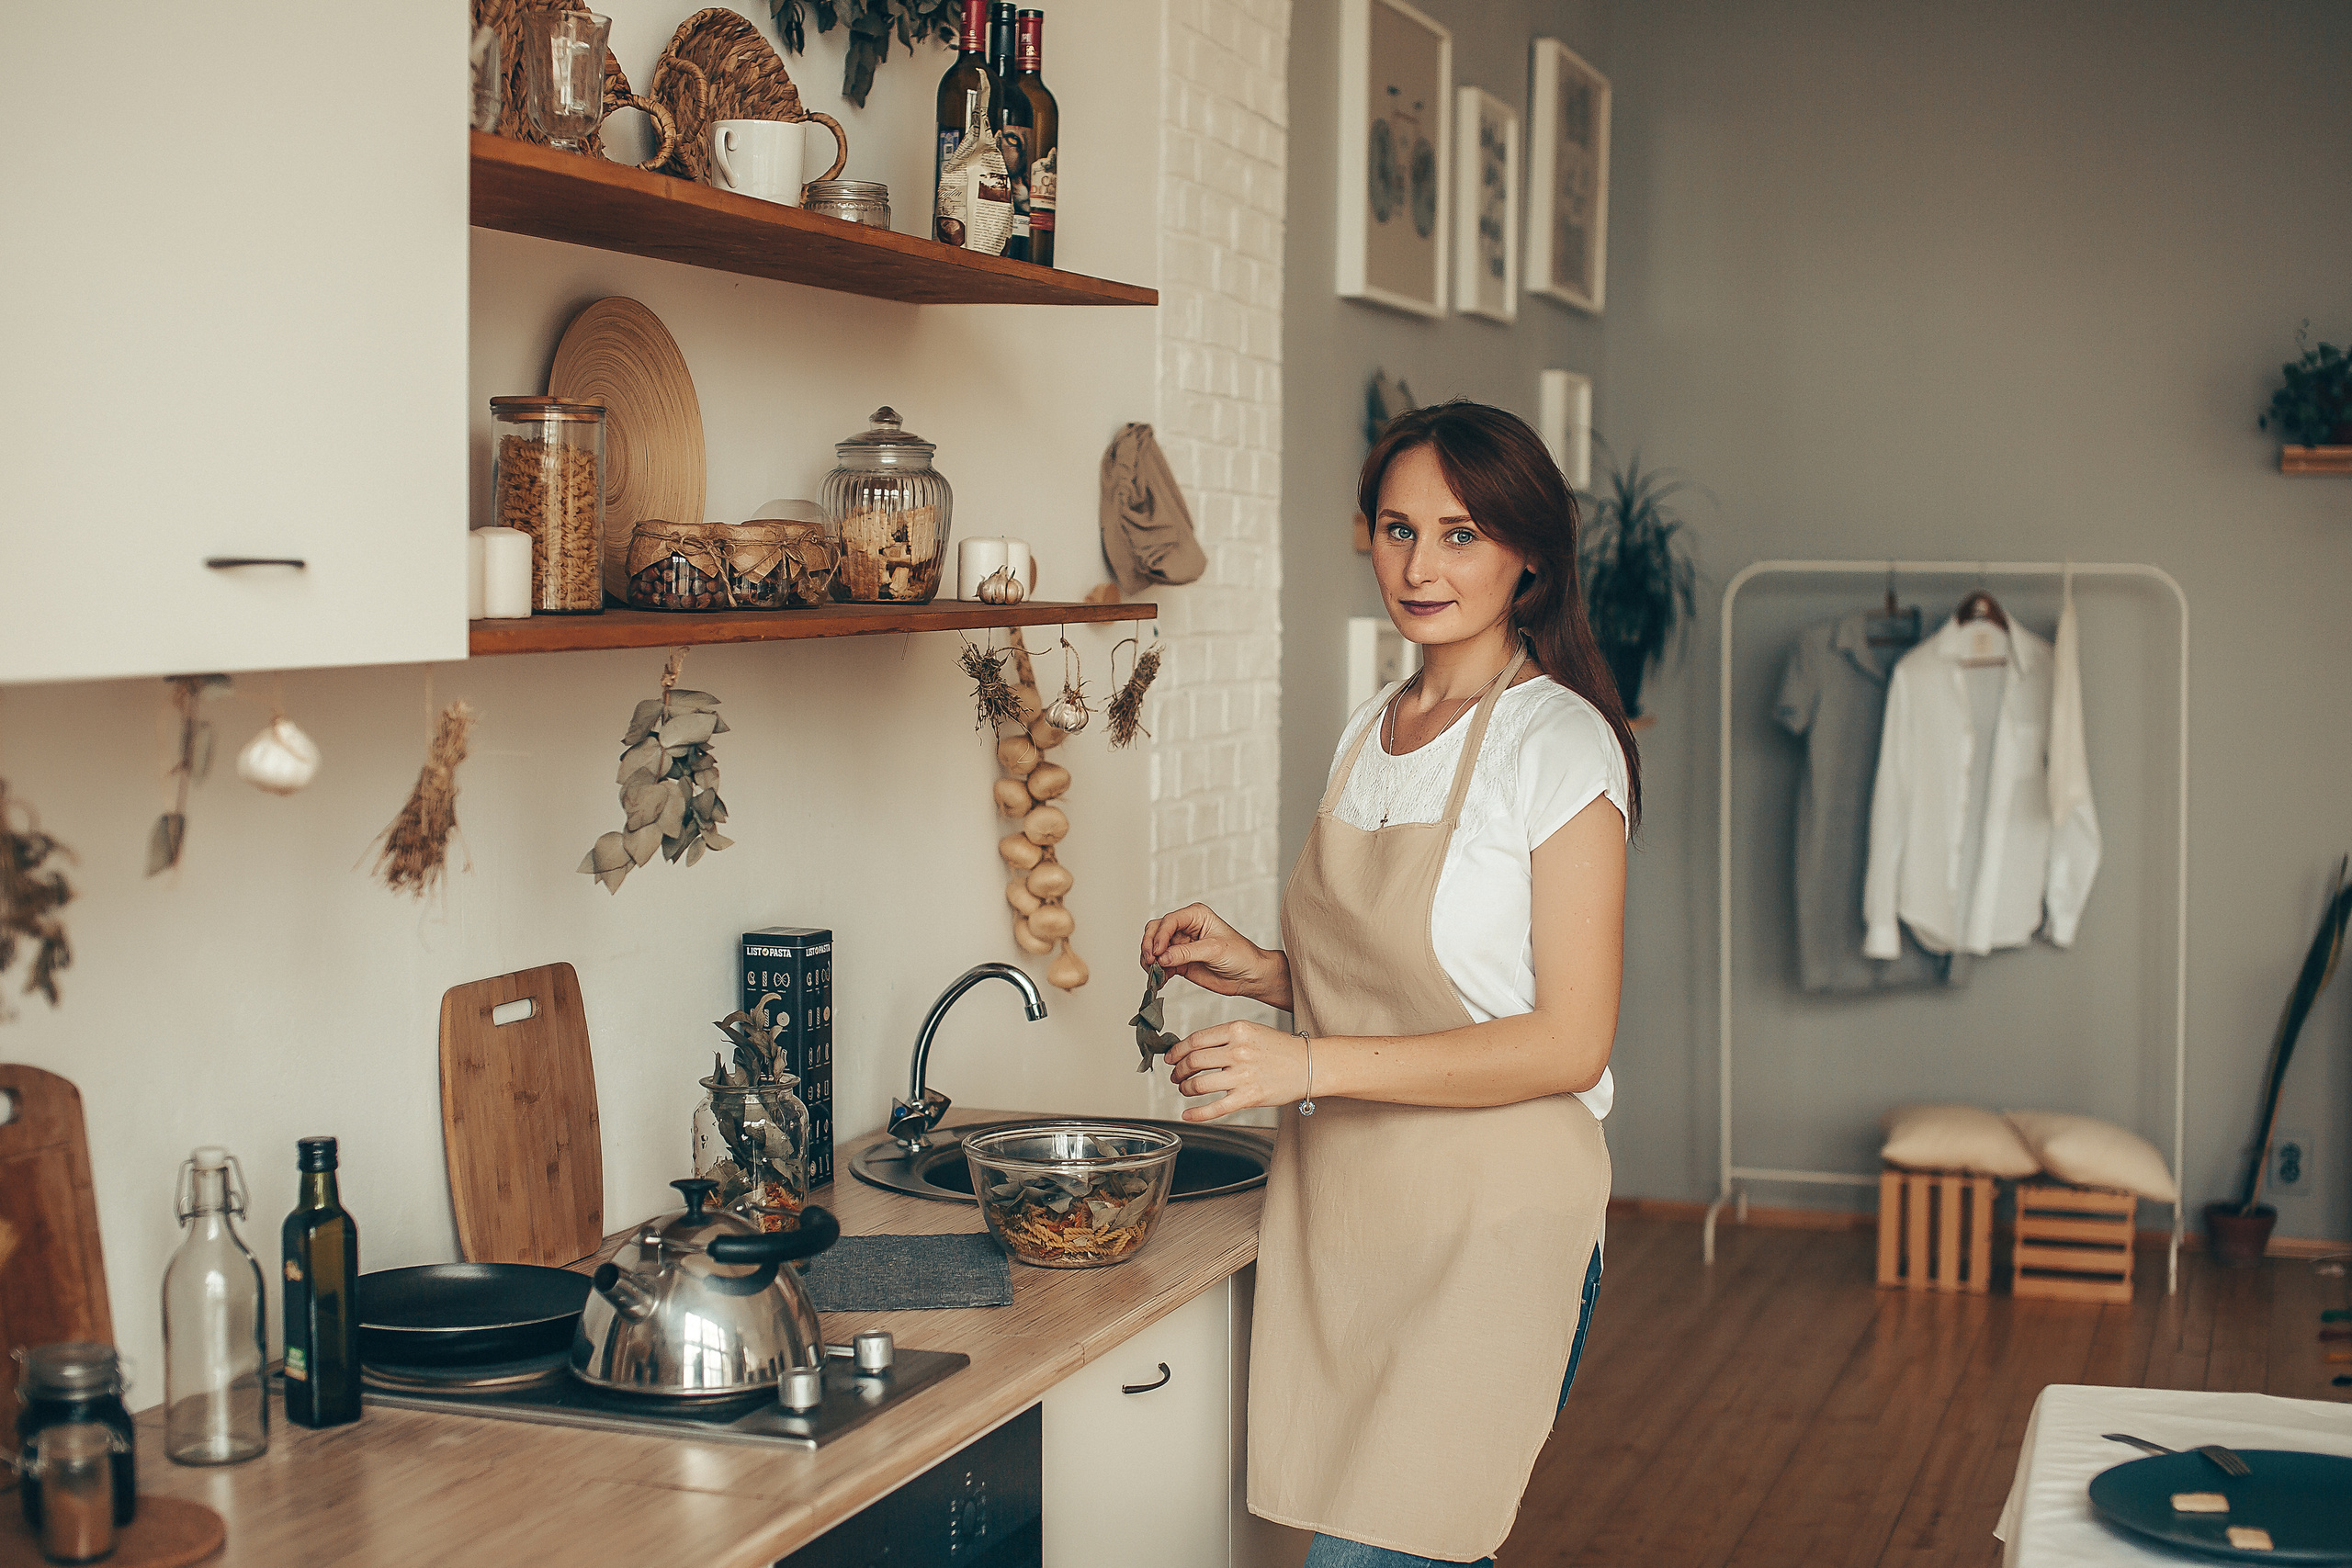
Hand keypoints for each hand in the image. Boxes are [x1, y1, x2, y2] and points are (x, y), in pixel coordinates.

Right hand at [1140, 904, 1287, 1007]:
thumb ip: (1185, 953)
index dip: (1159, 936)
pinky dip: (1156, 973)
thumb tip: (1161, 957)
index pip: (1169, 921)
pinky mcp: (1179, 962)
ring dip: (1150, 960)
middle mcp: (1185, 928)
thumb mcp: (1214, 950)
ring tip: (1154, 973)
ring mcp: (1180, 946)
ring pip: (1154, 948)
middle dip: (1149, 945)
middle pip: (1155, 931)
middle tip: (1150, 961)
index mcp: (1196, 915)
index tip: (1157, 952)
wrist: (1249, 976)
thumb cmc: (1241, 955)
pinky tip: (1159, 980)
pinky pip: (1160, 965)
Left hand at [1163, 1020, 1306, 1122]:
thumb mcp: (1252, 1031)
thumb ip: (1224, 1037)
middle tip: (1176, 1075)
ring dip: (1186, 1089)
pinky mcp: (1249, 1097)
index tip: (1171, 1057)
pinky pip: (1215, 1108)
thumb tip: (1193, 1049)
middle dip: (1178, 1071)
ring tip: (1186, 1089)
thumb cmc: (1281, 1049)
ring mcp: (1243, 1075)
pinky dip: (1197, 1113)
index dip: (1177, 1051)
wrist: (1309, 1065)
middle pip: (1193, 1061)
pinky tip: (1188, 1114)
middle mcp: (1239, 1051)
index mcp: (1238, 1030)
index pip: (1195, 1040)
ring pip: (1199, 1084)